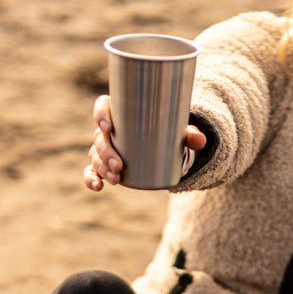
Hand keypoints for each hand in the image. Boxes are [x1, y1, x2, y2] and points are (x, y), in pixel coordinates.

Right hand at [83, 94, 206, 191]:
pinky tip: (98, 187)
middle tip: (119, 165)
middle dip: (105, 152)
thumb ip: (190, 135)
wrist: (162, 147)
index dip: (100, 115)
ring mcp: (105, 148)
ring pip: (95, 155)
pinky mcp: (105, 165)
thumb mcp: (178, 132)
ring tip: (116, 179)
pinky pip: (92, 171)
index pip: (103, 107)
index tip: (108, 127)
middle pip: (99, 137)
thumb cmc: (166, 132)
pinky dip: (91, 179)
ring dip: (102, 168)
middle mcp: (108, 130)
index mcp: (120, 112)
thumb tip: (201, 140)